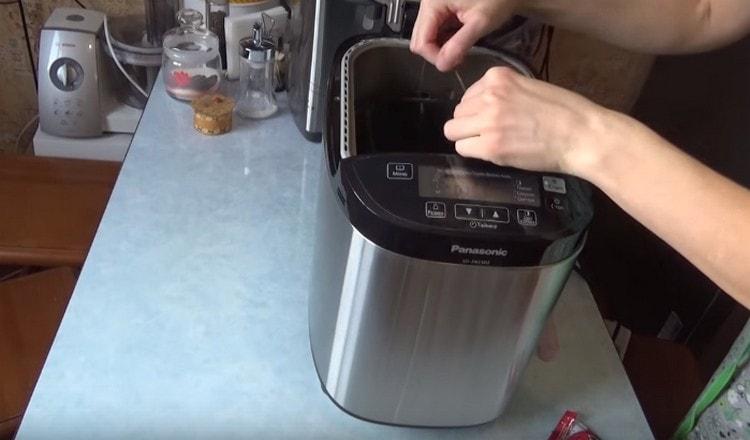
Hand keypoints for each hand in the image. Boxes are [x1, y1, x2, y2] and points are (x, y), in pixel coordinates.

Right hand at [410, 0, 519, 71]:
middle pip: (420, 39)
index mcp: (433, 2)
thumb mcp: (480, 23)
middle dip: (438, 52)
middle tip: (458, 55)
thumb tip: (442, 64)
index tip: (454, 61)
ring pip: (426, 35)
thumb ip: (459, 45)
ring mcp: (433, 4)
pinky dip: (446, 37)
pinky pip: (435, 29)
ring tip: (462, 45)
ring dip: (442, 45)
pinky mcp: (439, 7)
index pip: (421, 42)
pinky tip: (460, 36)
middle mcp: (428, 2)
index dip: (435, 57)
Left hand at [444, 67, 610, 175]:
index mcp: (497, 77)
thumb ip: (502, 93)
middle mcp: (488, 95)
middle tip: (492, 133)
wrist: (580, 134)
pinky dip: (474, 153)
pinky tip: (495, 152)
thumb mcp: (529, 87)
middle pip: (457, 113)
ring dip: (469, 139)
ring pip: (453, 131)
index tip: (493, 118)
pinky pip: (462, 148)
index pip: (468, 95)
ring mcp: (487, 121)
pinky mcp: (490, 145)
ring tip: (493, 142)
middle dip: (470, 125)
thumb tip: (480, 107)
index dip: (477, 111)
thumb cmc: (564, 113)